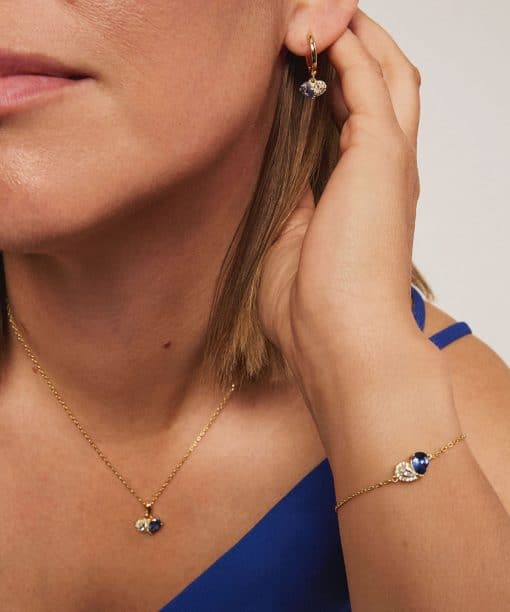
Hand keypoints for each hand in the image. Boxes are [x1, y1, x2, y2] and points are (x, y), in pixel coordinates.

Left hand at [257, 9, 433, 400]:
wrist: (339, 345)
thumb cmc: (312, 314)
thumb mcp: (289, 247)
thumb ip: (292, 208)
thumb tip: (285, 184)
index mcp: (363, 195)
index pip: (358, 118)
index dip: (334, 81)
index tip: (296, 61)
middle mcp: (384, 172)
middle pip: (384, 83)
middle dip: (351, 45)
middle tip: (311, 24)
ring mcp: (388, 162)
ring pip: (388, 70)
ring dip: (353, 35)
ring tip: (316, 16)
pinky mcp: (381, 157)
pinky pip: (371, 80)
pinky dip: (349, 48)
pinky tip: (320, 30)